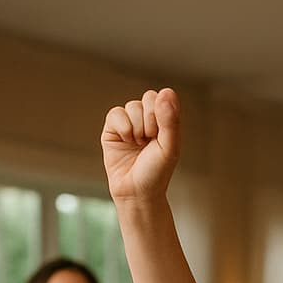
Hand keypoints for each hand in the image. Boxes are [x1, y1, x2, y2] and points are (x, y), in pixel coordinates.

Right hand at [102, 88, 181, 203]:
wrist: (136, 192)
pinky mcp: (112, 129)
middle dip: (150, 122)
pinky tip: (126, 141)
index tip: (161, 135)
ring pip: (132, 106)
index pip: (162, 98)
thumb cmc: (156, 172)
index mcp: (165, 122)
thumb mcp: (169, 147)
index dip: (161, 114)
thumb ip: (170, 120)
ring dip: (136, 128)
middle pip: (147, 99)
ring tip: (138, 144)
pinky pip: (115, 113)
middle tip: (149, 142)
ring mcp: (130, 123)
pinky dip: (122, 127)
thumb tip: (167, 91)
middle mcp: (148, 119)